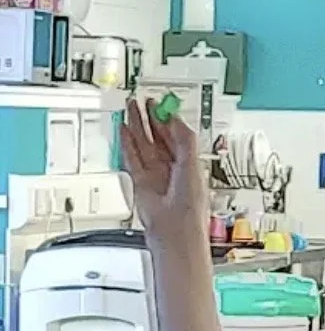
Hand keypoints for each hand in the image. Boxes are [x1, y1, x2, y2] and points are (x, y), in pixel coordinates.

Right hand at [121, 99, 208, 247]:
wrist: (174, 229)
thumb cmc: (189, 205)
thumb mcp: (193, 165)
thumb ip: (184, 140)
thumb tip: (175, 118)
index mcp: (188, 164)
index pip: (177, 136)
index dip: (168, 119)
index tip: (160, 103)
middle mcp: (172, 168)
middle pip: (158, 137)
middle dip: (150, 119)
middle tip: (142, 101)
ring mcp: (155, 174)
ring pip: (144, 144)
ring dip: (137, 126)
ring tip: (131, 109)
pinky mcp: (140, 181)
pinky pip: (132, 157)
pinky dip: (127, 142)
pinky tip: (124, 129)